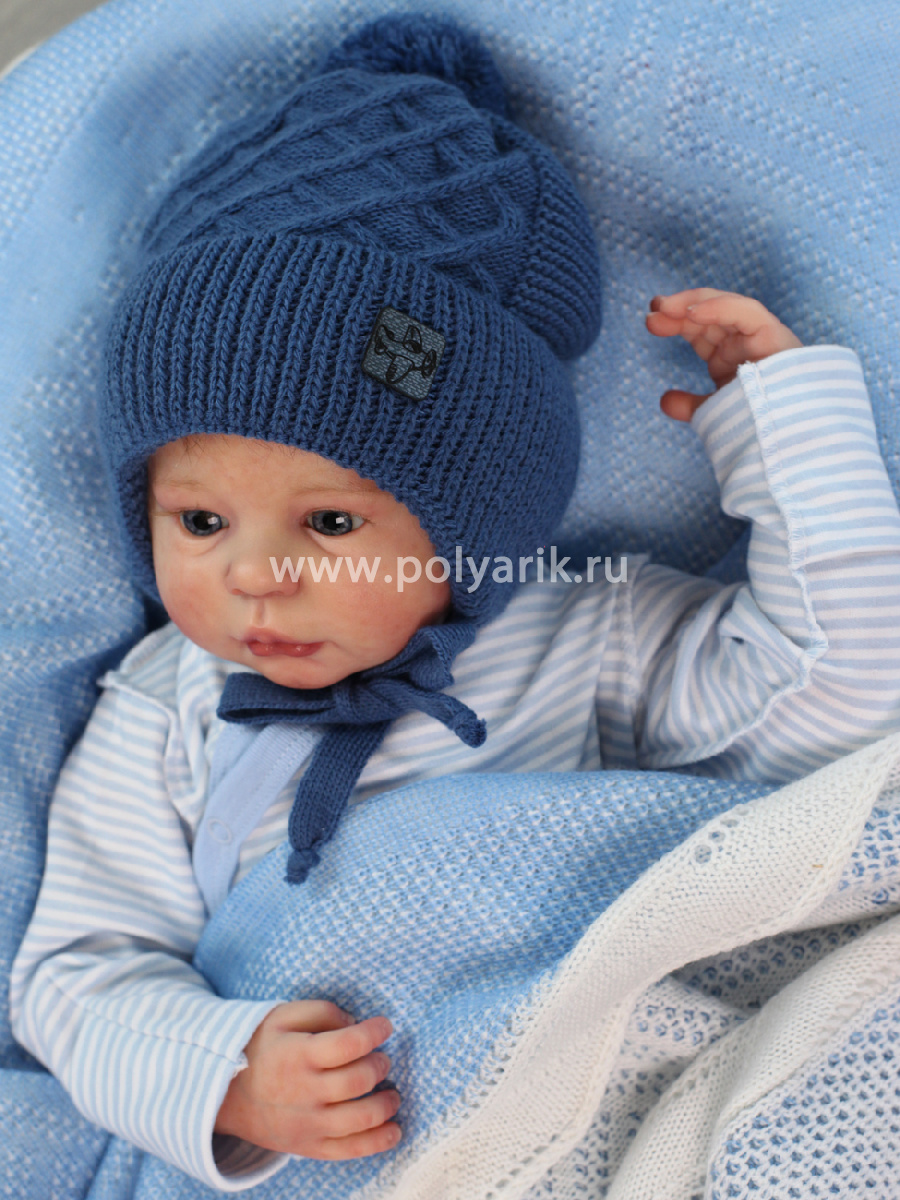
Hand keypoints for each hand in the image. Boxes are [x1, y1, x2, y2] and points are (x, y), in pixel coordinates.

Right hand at [215, 1000, 400, 1159]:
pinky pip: (350, 1150)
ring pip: (360, 1119)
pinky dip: (378, 1142)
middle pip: (358, 1081)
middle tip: (383, 1058)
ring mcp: (307, 1124)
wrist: (224, 1095)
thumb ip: (322, 1011)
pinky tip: (394, 1130)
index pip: (348, 1044)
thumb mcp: (283, 1015)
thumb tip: (356, 1023)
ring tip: (392, 1092)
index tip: (385, 1026)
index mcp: (297, 1055)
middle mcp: (304, 1092)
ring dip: (386, 1104)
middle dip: (380, 1065)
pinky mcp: (309, 1147)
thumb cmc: (261, 1047)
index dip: (374, 1032)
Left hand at [646, 288, 802, 420]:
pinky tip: (693, 312)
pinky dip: (720, 308)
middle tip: (653, 310)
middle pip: (707, 316)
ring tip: (664, 306)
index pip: (700, 330)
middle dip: (678, 310)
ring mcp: (758, 336)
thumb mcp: (717, 412)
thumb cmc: (759, 424)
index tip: (652, 320)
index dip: (676, 322)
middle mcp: (743, 342)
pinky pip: (745, 312)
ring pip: (723, 306)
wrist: (791, 436)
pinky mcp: (773, 335)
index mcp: (730, 356)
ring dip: (693, 303)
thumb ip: (693, 405)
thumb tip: (664, 401)